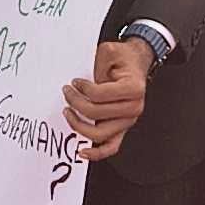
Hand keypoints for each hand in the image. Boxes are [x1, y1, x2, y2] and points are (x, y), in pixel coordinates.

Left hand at [62, 35, 153, 158]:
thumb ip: (96, 65)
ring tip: (68, 113)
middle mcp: (133, 108)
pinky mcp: (122, 128)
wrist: (136, 63)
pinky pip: (111, 147)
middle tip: (67, 93)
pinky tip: (83, 152)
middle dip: (75, 102)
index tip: (75, 82)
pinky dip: (97, 153)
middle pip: (95, 114)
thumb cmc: (125, 59)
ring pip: (99, 134)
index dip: (82, 89)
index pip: (98, 95)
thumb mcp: (109, 51)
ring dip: (79, 126)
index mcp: (133, 89)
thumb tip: (81, 84)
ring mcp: (128, 121)